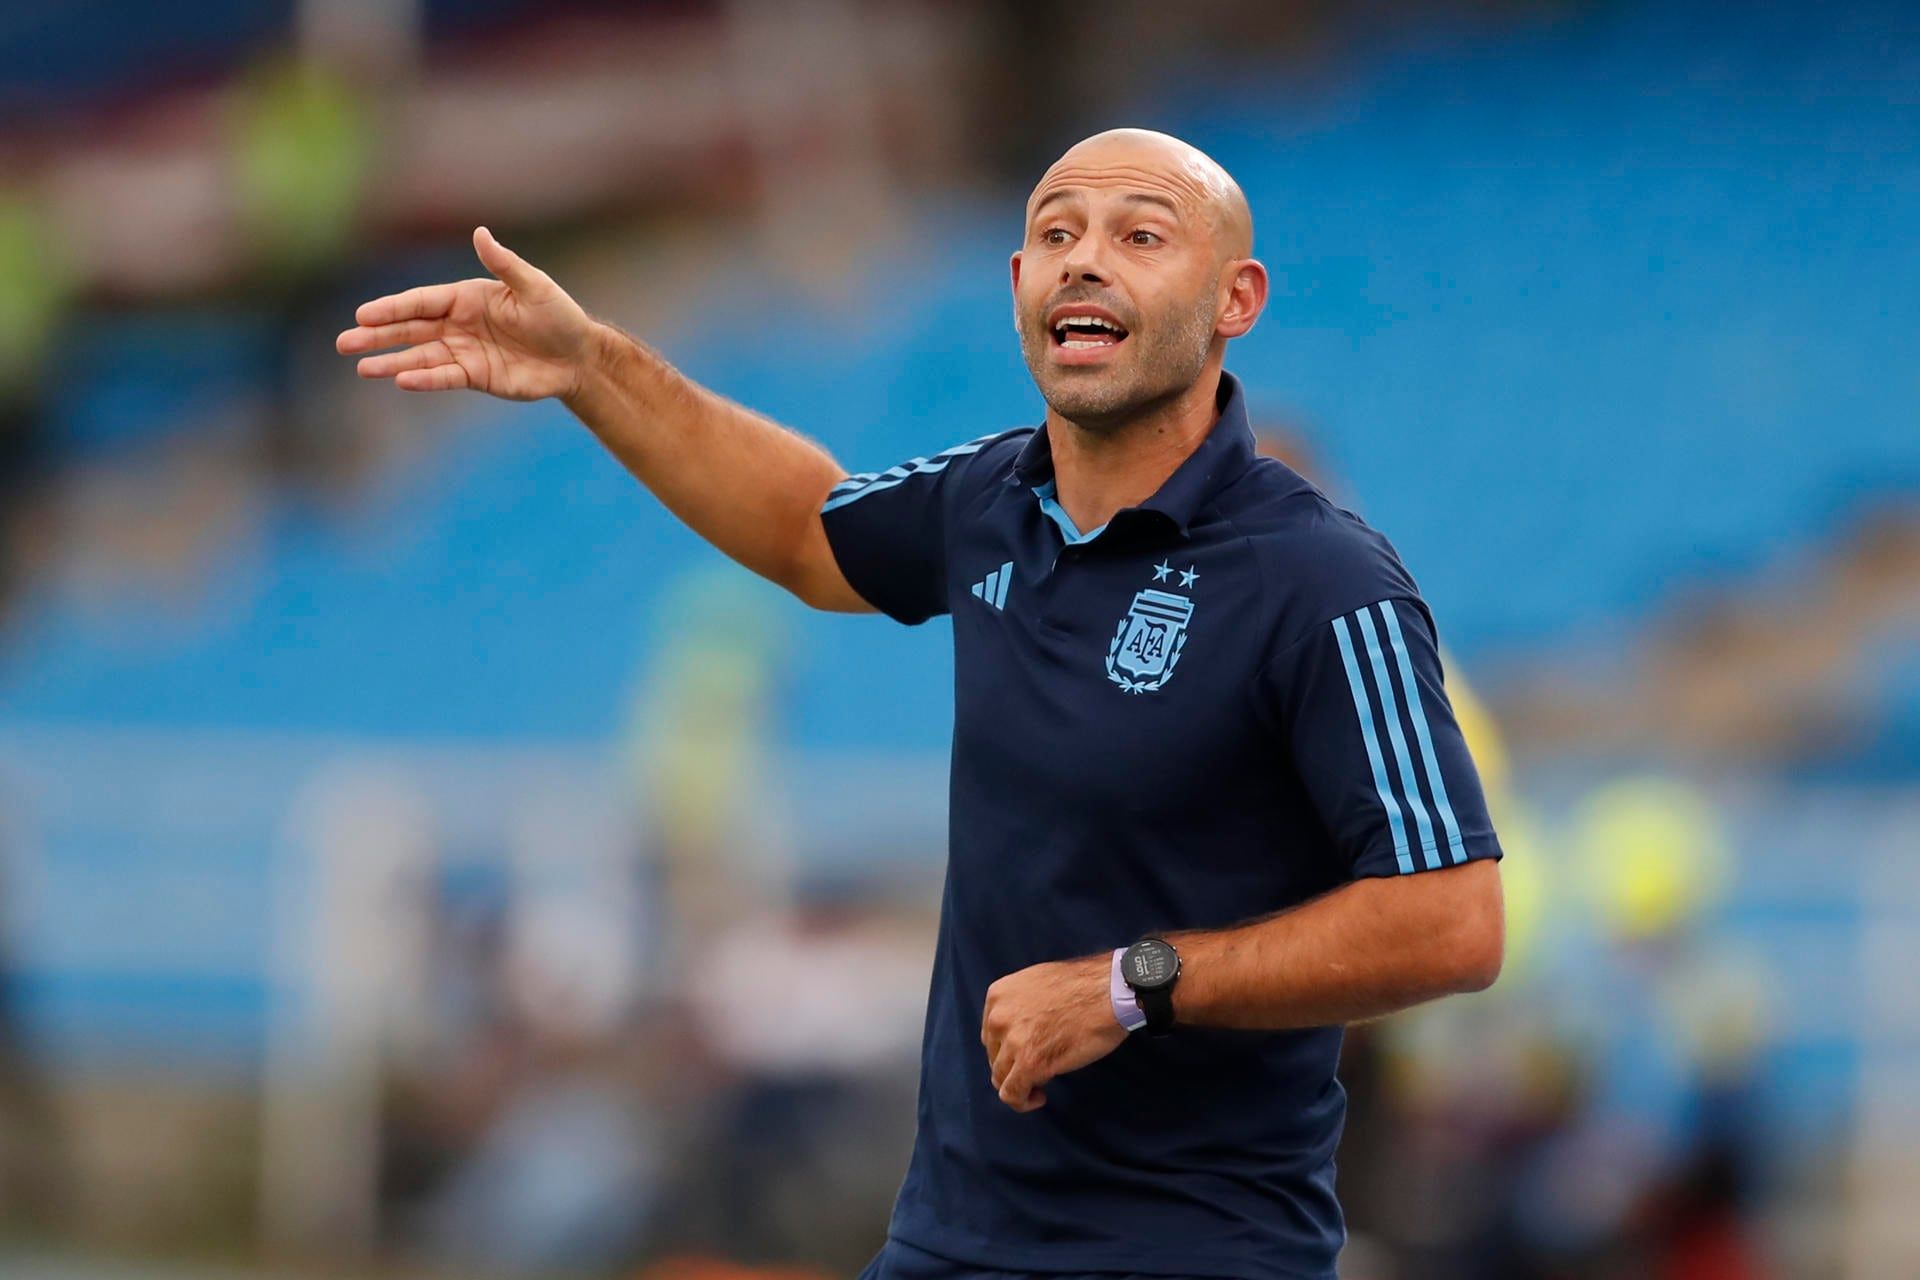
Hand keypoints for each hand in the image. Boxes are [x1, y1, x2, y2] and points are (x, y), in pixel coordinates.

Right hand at [337, 227, 596, 400]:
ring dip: (391, 362)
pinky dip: (424, 379)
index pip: (421, 301)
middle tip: (344, 343)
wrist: (578, 356)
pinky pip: (444, 377)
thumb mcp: (534, 287)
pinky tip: (401, 380)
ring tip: (361, 368)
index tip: (365, 314)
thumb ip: (504, 264)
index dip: (393, 308)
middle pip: (410, 330)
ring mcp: (464, 351)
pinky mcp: (475, 376)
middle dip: (377, 336)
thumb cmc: (558, 315)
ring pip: (420, 357)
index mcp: (466, 297)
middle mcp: (458, 324)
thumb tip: (480, 233)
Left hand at [981, 953, 1128, 1112]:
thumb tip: (1022, 1030)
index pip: (991, 1034)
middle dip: (1013, 1065)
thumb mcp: (1037, 984)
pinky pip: (1012, 1095)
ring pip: (1001, 1078)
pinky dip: (1022, 1102)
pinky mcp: (1029, 1064)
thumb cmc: (1084, 987)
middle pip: (994, 1056)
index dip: (1009, 1048)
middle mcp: (998, 1017)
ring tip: (1040, 1085)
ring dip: (1020, 1084)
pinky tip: (1040, 1097)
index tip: (1027, 1052)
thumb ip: (1021, 1006)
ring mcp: (1012, 1042)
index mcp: (998, 996)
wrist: (1110, 992)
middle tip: (1038, 1067)